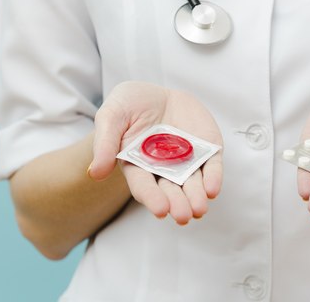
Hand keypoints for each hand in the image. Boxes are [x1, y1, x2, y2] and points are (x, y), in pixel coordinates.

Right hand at [88, 81, 222, 224]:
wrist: (156, 93)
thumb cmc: (129, 105)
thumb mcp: (111, 116)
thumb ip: (105, 143)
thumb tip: (95, 173)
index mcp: (137, 166)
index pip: (144, 186)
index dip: (152, 198)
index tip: (160, 210)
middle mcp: (163, 168)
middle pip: (171, 190)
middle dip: (177, 203)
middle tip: (183, 216)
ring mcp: (187, 160)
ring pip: (193, 183)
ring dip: (197, 197)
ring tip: (199, 209)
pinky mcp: (206, 149)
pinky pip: (212, 165)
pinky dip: (214, 177)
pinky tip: (212, 190)